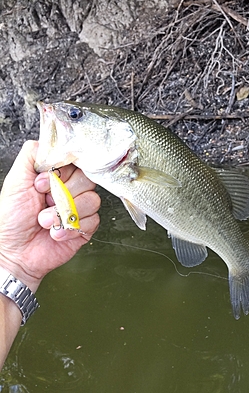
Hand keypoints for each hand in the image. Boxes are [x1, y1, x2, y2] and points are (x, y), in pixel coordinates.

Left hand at [0, 140, 99, 292]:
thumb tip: (51, 140)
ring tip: (45, 221)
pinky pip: (92, 220)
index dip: (62, 172)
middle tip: (44, 201)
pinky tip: (56, 232)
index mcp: (55, 177)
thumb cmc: (11, 220)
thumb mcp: (15, 180)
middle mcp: (68, 190)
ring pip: (92, 200)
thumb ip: (32, 155)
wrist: (14, 252)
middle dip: (63, 193)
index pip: (74, 161)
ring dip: (64, 213)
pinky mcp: (84, 227)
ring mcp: (78, 209)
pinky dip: (70, 228)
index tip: (43, 183)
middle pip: (87, 178)